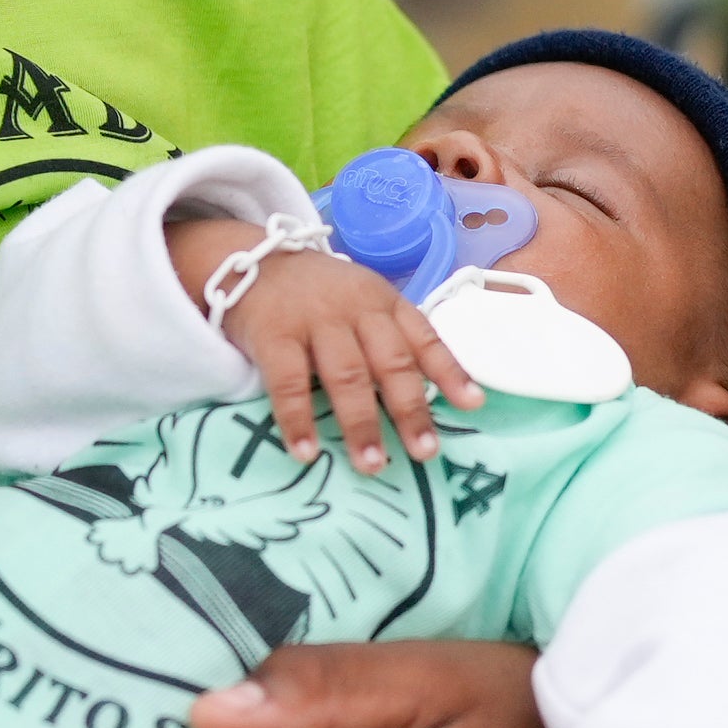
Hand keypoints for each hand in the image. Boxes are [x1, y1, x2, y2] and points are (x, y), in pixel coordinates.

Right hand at [213, 243, 475, 473]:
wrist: (253, 262)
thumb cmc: (317, 296)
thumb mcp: (361, 304)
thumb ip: (388, 339)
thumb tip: (427, 397)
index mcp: (383, 303)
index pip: (424, 337)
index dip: (450, 371)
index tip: (473, 404)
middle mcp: (355, 309)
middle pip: (390, 362)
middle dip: (410, 409)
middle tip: (425, 452)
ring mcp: (315, 320)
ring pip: (346, 374)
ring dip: (361, 423)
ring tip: (372, 464)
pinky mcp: (274, 333)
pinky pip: (289, 381)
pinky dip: (298, 419)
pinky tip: (306, 451)